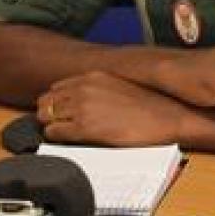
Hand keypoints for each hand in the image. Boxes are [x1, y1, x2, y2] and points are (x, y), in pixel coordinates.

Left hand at [37, 71, 188, 145]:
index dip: (58, 102)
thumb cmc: (151, 107)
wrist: (168, 118)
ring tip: (66, 133)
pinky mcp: (84, 127)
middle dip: (50, 113)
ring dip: (52, 124)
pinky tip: (71, 139)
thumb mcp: (123, 87)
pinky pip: (53, 132)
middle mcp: (85, 88)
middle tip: (60, 124)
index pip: (57, 88)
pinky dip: (56, 137)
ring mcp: (83, 107)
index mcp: (94, 76)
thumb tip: (87, 100)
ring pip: (45, 115)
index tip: (63, 112)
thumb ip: (101, 89)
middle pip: (46, 100)